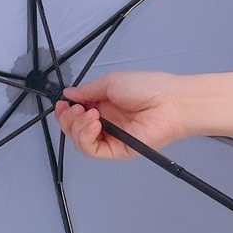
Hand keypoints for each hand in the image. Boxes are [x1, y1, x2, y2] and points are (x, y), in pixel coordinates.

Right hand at [54, 71, 187, 160]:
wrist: (169, 102)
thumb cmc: (148, 88)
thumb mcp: (110, 82)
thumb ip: (87, 91)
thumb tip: (69, 94)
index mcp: (104, 104)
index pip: (77, 113)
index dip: (66, 111)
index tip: (62, 104)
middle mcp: (106, 122)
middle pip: (75, 129)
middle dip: (67, 120)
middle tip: (73, 110)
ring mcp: (112, 137)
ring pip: (81, 142)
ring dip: (77, 127)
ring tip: (89, 114)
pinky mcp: (117, 150)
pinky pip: (93, 150)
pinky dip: (87, 137)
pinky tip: (94, 124)